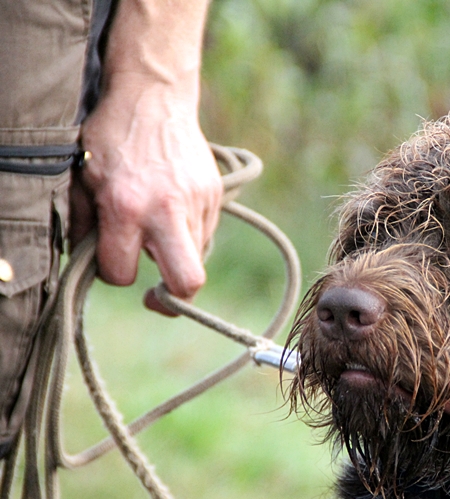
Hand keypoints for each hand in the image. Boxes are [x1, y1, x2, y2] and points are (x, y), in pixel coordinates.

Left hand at [71, 75, 222, 314]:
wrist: (155, 97)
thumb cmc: (112, 136)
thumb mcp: (83, 177)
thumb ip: (84, 223)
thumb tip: (87, 259)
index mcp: (126, 206)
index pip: (122, 272)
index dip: (114, 274)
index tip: (112, 261)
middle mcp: (167, 209)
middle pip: (188, 282)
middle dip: (173, 299)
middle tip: (157, 296)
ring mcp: (197, 202)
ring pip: (197, 259)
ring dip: (177, 258)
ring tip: (159, 234)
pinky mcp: (214, 195)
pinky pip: (205, 234)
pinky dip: (188, 234)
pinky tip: (173, 212)